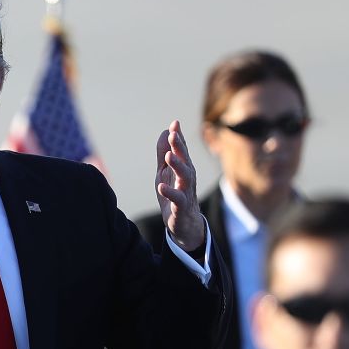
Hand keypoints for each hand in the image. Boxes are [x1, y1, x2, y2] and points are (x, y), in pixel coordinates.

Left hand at [155, 120, 204, 251]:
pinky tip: (161, 187)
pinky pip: (178, 199)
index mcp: (183, 169)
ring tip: (169, 156)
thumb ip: (164, 154)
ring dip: (178, 166)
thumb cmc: (174, 195)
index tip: (175, 123)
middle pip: (185, 160)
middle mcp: (187, 179)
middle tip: (173, 135)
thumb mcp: (165, 172)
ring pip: (185, 177)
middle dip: (180, 147)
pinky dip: (170, 193)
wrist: (184, 225)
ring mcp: (186, 193)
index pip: (182, 150)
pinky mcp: (181, 208)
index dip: (178, 137)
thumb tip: (165, 131)